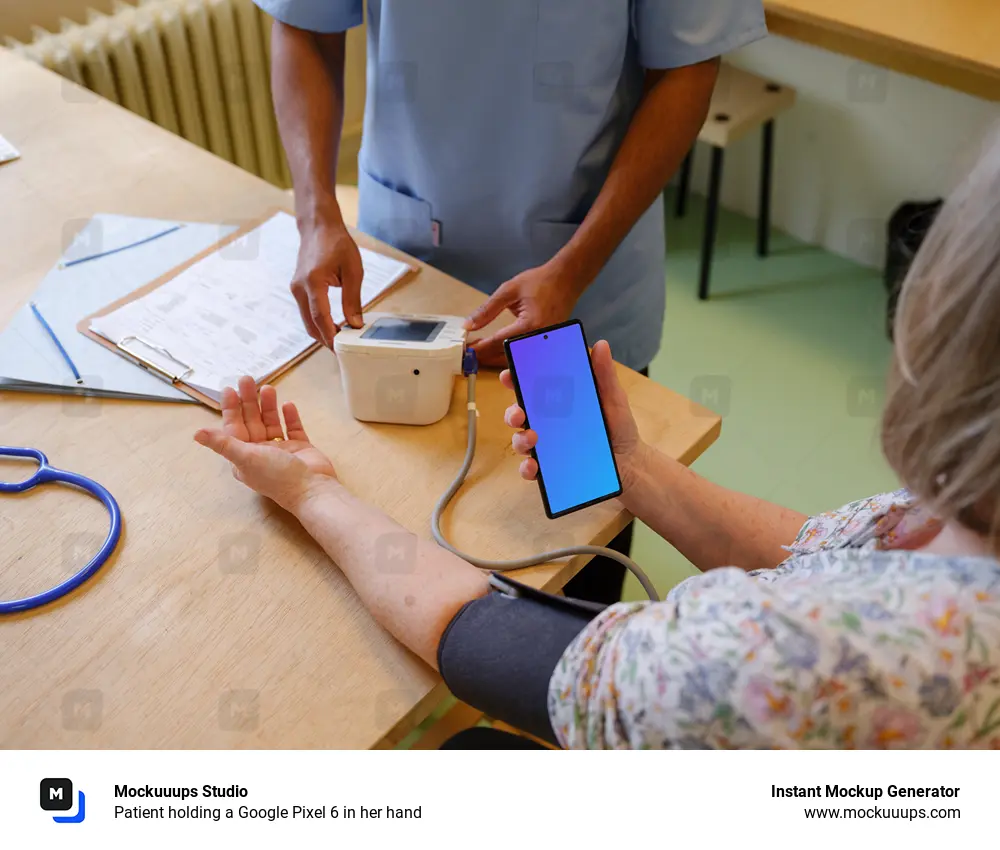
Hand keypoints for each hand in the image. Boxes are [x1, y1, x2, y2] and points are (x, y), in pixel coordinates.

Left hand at [194, 376, 338, 513]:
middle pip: (252, 421)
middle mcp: (261, 452)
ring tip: (269, 388)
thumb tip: (196, 433)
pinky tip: (288, 405)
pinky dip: (290, 417)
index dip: (231, 409)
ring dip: (269, 406)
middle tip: (247, 379)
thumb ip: (223, 444)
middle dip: (249, 401)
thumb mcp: (246, 458)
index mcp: (244, 457)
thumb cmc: (277, 475)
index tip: (229, 389)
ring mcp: (282, 450)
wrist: (312, 489)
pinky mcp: (300, 448)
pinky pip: (293, 428)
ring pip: (272, 422)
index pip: (234, 428)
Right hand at [291, 217, 363, 347]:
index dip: (330, 336)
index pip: (320, 317)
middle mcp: (300, 287)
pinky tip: (332, 325)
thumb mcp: (353, 271)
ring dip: (321, 332)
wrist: (319, 227)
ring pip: (306, 320)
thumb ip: (353, 300)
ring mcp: (296, 288)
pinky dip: (317, 321)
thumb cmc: (337, 243)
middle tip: (342, 350)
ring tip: (340, 339)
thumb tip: (355, 324)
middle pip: (310, 324)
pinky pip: (305, 311)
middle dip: (325, 339)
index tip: (340, 348)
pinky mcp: (297, 288)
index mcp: (313, 282)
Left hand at [464, 263, 577, 366]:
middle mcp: (539, 339)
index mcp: (530, 325)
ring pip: (518, 359)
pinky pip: (527, 355)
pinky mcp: (549, 344)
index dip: (480, 348)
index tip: (466, 351)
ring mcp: (546, 343)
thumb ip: (487, 310)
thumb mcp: (509, 290)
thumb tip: (469, 325)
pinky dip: (511, 354)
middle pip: (508, 356)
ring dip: (498, 358)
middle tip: (470, 355)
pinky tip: (498, 351)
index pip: (498, 342)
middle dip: (487, 357)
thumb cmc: (540, 281)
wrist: (567, 279)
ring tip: (481, 354)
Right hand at [501, 340, 643, 490]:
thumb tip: (602, 345)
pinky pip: (530, 469)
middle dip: (512, 412)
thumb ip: (604, 374)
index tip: (508, 374)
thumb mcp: (613, 398)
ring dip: (520, 439)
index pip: (530, 388)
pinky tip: (534, 466)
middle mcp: (546, 423)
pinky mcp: (549, 470)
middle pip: (518, 414)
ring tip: (532, 438)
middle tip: (520, 413)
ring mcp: (545, 447)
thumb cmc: (618, 427)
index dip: (514, 379)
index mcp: (556, 402)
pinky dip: (527, 468)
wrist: (631, 462)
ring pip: (520, 441)